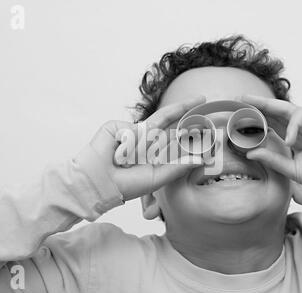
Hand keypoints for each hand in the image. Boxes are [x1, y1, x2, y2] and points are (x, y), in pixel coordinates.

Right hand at [87, 96, 205, 200]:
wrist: (97, 184)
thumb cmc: (125, 185)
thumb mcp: (157, 178)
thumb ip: (177, 168)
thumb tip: (200, 159)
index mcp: (151, 151)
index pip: (172, 136)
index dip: (187, 127)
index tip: (204, 121)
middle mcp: (142, 139)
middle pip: (165, 119)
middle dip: (183, 107)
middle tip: (202, 97)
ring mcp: (129, 132)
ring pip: (149, 128)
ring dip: (143, 147)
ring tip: (128, 163)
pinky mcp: (116, 127)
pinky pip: (130, 131)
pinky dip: (126, 145)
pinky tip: (117, 155)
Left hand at [240, 95, 301, 200]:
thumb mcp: (291, 169)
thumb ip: (272, 160)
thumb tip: (250, 153)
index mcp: (291, 140)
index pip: (271, 125)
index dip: (256, 120)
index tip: (238, 116)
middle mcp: (299, 130)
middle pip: (276, 113)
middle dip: (259, 105)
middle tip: (241, 98)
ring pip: (288, 109)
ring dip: (269, 106)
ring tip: (252, 105)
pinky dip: (293, 126)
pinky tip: (289, 140)